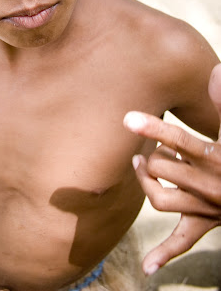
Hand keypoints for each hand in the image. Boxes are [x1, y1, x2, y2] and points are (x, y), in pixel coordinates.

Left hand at [123, 63, 220, 275]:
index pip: (182, 142)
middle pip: (164, 169)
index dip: (154, 129)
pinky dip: (165, 254)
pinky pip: (183, 242)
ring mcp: (207, 208)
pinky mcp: (205, 223)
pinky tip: (148, 268)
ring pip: (164, 200)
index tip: (127, 118)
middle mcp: (211, 186)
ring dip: (147, 183)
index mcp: (218, 159)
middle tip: (139, 140)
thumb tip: (216, 71)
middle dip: (149, 153)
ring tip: (140, 164)